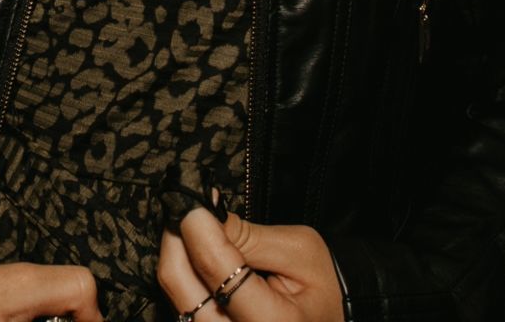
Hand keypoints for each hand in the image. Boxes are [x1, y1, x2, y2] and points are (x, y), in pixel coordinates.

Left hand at [157, 209, 342, 321]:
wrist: (331, 318)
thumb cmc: (322, 286)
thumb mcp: (298, 250)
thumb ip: (248, 236)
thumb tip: (201, 210)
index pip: (214, 267)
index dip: (195, 224)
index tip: (189, 194)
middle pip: (178, 282)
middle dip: (176, 234)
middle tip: (185, 204)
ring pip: (173, 291)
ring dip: (176, 252)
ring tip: (193, 226)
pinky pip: (180, 301)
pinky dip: (183, 271)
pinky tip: (196, 252)